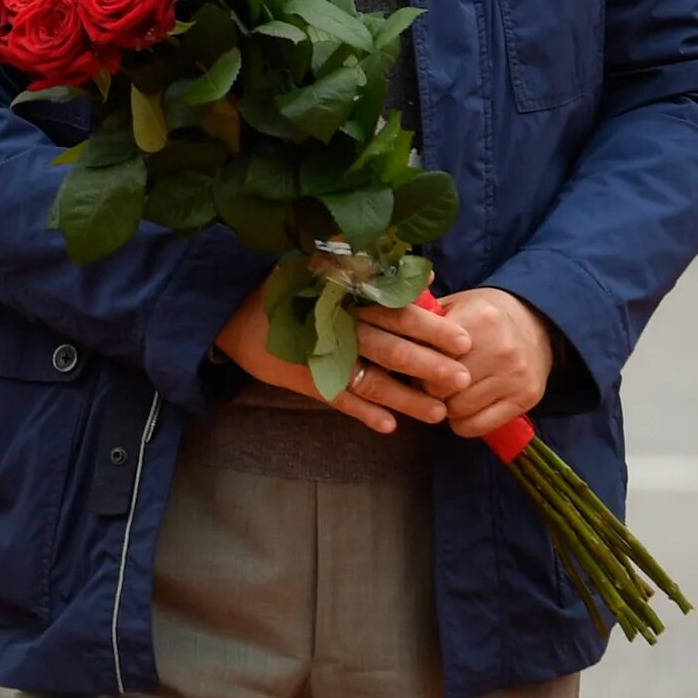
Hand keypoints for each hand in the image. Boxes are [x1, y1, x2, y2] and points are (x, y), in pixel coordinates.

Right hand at [214, 292, 466, 435]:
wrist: (233, 314)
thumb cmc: (292, 290)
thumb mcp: (329, 269)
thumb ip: (379, 272)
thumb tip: (428, 273)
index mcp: (349, 298)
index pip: (398, 313)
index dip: (432, 328)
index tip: (464, 341)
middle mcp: (340, 327)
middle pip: (393, 349)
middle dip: (430, 368)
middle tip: (462, 381)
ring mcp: (322, 357)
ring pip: (372, 381)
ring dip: (406, 399)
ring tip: (436, 414)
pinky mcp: (306, 380)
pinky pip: (339, 399)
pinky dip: (363, 413)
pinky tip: (388, 427)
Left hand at [425, 290, 554, 438]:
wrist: (537, 322)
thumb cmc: (484, 316)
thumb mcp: (456, 305)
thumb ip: (424, 320)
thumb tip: (386, 336)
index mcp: (478, 320)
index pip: (428, 357)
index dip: (414, 363)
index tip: (414, 363)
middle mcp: (500, 349)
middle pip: (439, 388)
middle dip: (428, 388)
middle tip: (430, 381)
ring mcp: (515, 376)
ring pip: (457, 410)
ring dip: (446, 407)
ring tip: (450, 393)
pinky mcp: (526, 398)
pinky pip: (477, 426)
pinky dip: (463, 423)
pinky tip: (464, 409)